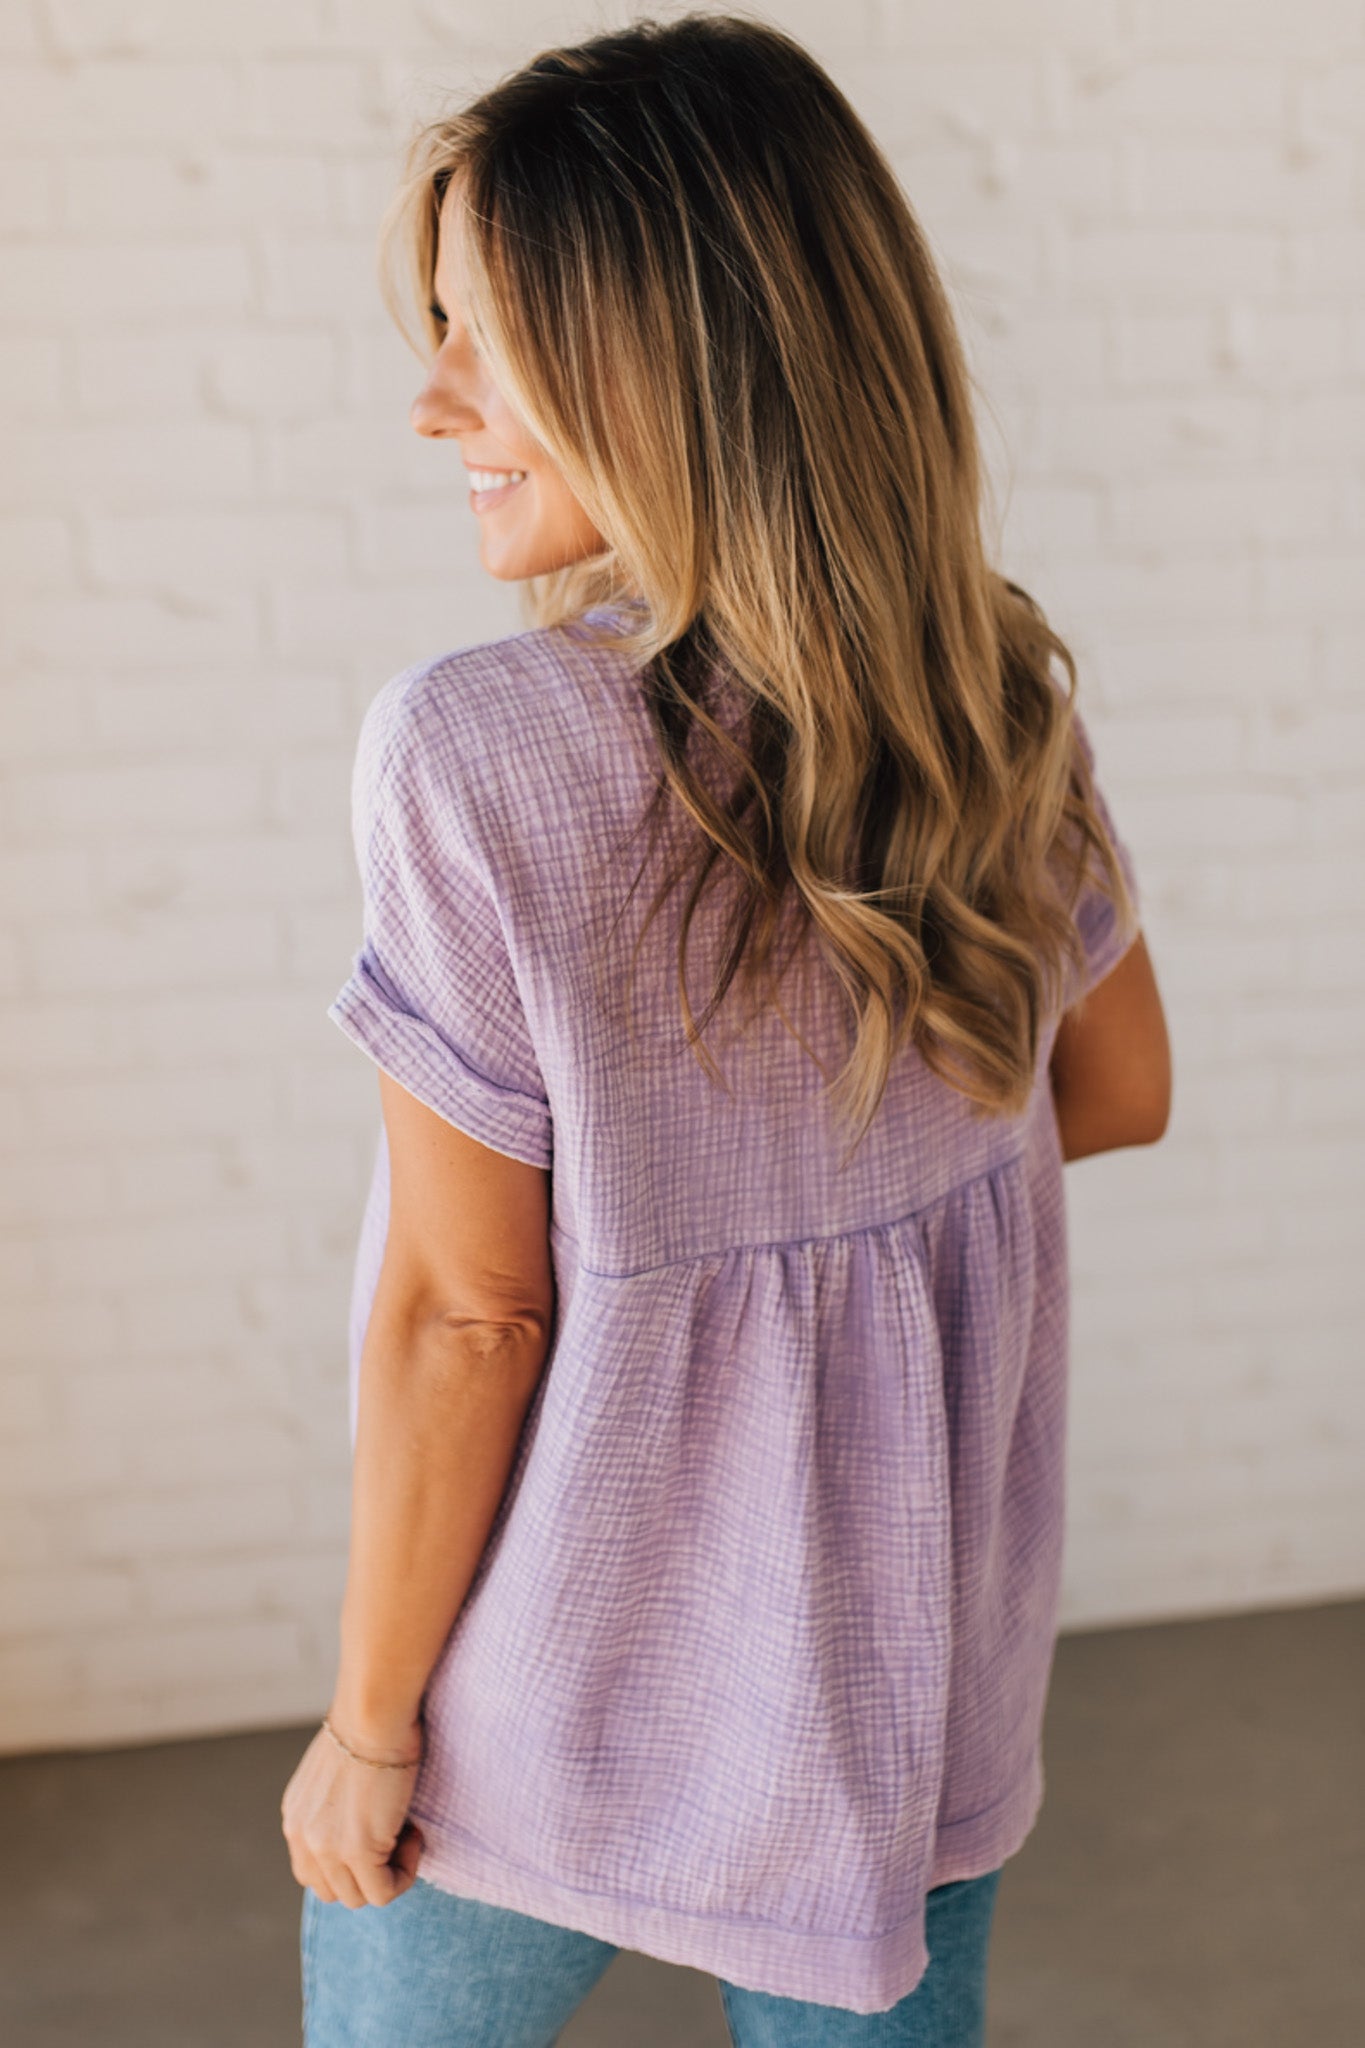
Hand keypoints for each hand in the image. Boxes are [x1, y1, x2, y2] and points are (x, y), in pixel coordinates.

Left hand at [281, 1710, 424, 1907]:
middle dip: (366, 1873)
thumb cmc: (369, 1724)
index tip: (377, 1832)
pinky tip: (414, 1834)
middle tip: (394, 1834)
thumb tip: (364, 1821)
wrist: (374, 1713)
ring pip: (358, 1897)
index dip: (347, 1864)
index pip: (311, 1872)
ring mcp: (327, 1848)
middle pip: (331, 1891)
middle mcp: (303, 1838)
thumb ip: (334, 1805)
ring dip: (388, 1872)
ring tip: (406, 1830)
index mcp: (295, 1818)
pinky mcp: (358, 1850)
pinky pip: (384, 1892)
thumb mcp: (335, 1771)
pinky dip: (405, 1873)